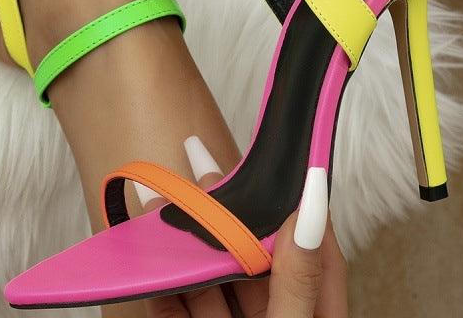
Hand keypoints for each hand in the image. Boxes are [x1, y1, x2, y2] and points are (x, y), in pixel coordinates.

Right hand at [140, 136, 347, 316]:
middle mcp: (278, 317)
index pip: (310, 244)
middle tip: (198, 169)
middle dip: (220, 215)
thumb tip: (310, 203)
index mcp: (314, 311)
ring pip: (211, 283)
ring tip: (157, 205)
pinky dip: (162, 290)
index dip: (290, 198)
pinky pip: (179, 314)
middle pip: (251, 257)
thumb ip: (298, 277)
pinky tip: (148, 262)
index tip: (269, 160)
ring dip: (183, 246)